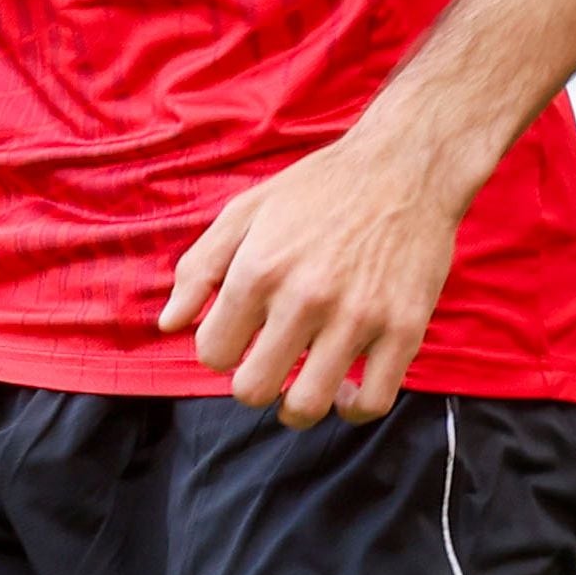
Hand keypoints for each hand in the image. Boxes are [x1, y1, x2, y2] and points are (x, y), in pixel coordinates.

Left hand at [160, 119, 474, 425]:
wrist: (405, 166)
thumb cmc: (318, 188)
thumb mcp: (245, 212)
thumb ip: (199, 268)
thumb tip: (170, 325)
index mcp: (258, 270)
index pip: (213, 353)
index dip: (221, 350)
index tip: (240, 337)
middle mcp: (304, 298)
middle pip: (253, 389)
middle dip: (252, 384)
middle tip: (268, 364)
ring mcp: (357, 317)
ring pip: (308, 406)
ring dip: (295, 407)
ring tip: (300, 388)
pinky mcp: (404, 329)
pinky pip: (373, 402)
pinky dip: (353, 408)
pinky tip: (346, 390)